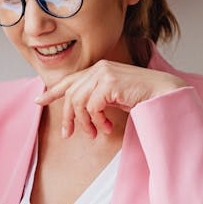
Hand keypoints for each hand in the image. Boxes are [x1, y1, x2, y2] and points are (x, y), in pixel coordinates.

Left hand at [35, 59, 185, 138]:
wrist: (163, 94)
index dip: (53, 91)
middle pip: (70, 94)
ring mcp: (103, 73)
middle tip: (69, 135)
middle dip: (68, 117)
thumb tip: (77, 111)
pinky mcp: (108, 83)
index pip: (70, 80)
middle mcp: (98, 68)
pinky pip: (91, 107)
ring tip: (96, 133)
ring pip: (78, 101)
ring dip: (85, 123)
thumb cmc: (140, 98)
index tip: (39, 101)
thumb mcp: (112, 98)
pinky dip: (96, 121)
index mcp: (98, 69)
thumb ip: (95, 98)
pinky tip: (107, 127)